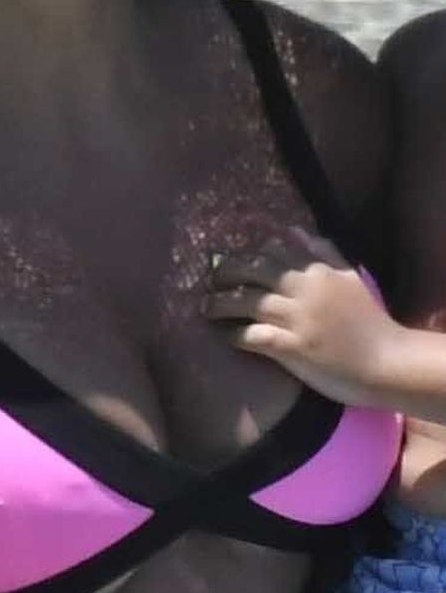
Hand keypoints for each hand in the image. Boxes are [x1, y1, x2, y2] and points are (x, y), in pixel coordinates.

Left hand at [205, 227, 400, 405]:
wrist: (387, 363)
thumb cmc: (370, 322)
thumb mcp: (350, 277)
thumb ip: (322, 251)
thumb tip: (292, 230)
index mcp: (318, 269)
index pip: (272, 249)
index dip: (246, 253)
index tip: (231, 259)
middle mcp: (304, 288)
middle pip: (252, 270)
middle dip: (225, 273)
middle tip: (210, 280)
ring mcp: (296, 318)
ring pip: (245, 301)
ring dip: (219, 303)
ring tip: (206, 308)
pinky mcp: (291, 347)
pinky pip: (252, 336)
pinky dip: (234, 335)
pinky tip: (224, 336)